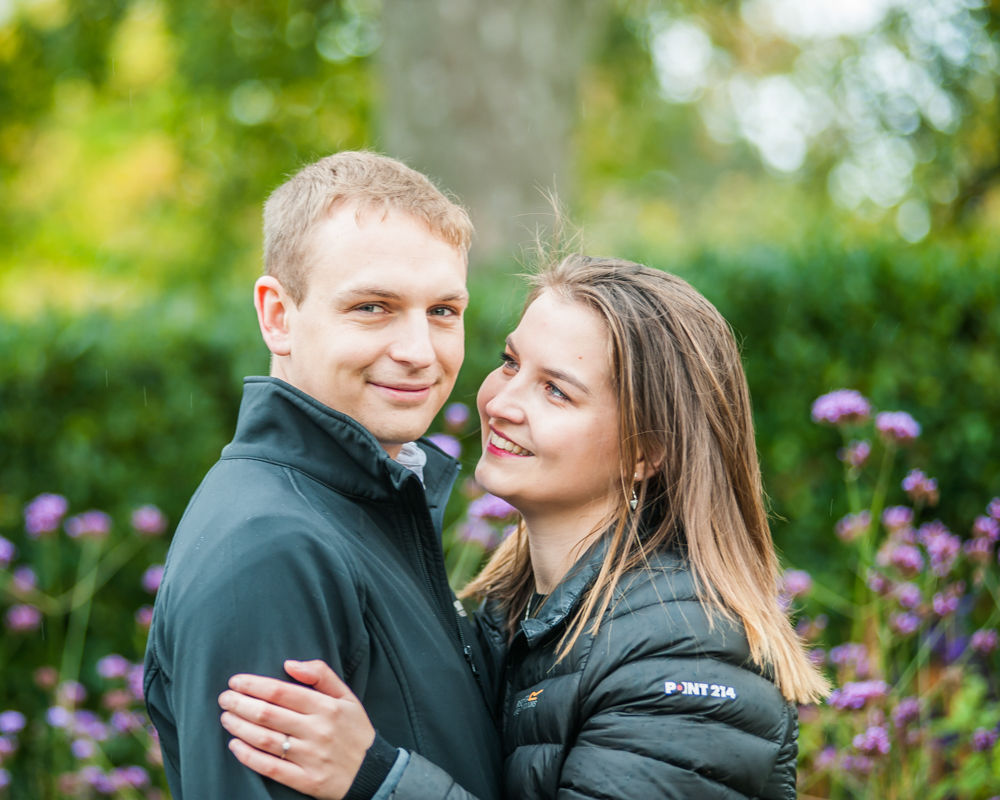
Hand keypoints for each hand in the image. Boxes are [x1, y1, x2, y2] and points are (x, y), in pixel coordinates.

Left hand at [218, 659, 375, 799]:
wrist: (373, 772)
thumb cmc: (355, 730)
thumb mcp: (347, 696)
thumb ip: (321, 674)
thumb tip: (289, 663)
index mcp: (327, 707)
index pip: (282, 692)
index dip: (254, 685)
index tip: (235, 681)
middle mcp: (317, 731)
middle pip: (269, 714)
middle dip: (240, 704)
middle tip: (224, 698)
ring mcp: (311, 757)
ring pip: (266, 739)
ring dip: (240, 727)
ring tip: (226, 718)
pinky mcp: (306, 780)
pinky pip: (271, 768)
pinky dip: (249, 757)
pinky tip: (235, 746)